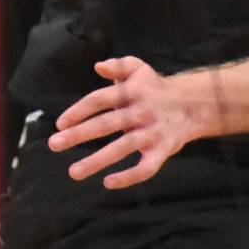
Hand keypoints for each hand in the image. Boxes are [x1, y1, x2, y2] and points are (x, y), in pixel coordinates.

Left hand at [49, 56, 210, 188]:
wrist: (194, 103)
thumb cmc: (156, 88)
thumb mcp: (139, 69)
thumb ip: (118, 65)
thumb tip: (98, 66)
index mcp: (131, 92)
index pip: (99, 100)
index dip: (79, 111)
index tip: (60, 124)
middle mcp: (140, 112)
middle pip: (106, 123)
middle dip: (79, 135)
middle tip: (54, 145)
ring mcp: (152, 133)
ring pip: (122, 148)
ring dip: (97, 161)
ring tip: (74, 172)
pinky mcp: (163, 150)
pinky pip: (146, 168)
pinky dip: (129, 177)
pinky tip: (108, 183)